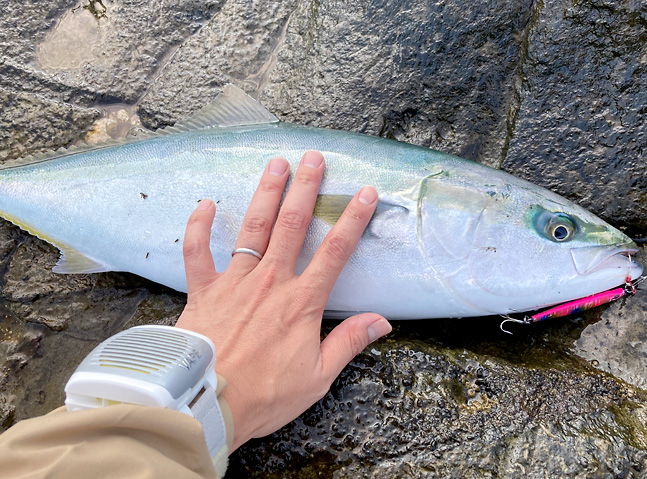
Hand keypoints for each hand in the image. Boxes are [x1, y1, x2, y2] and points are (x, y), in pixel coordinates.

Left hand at [175, 150, 391, 450]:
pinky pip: (197, 251)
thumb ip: (348, 343)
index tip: (364, 193)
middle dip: (306, 188)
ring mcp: (235, 281)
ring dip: (266, 193)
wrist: (207, 405)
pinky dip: (198, 226)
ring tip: (276, 163)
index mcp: (302, 301)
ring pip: (253, 227)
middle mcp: (271, 281)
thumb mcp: (318, 376)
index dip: (353, 219)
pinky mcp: (204, 290)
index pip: (336, 251)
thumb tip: (381, 321)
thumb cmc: (265, 395)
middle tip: (313, 158)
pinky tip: (204, 204)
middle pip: (293, 225)